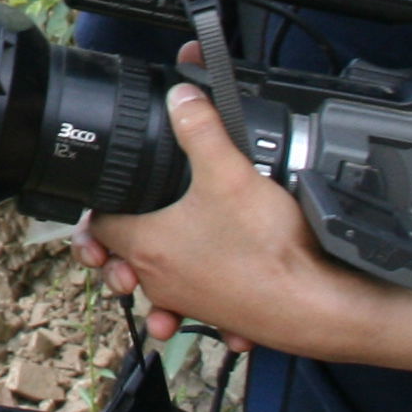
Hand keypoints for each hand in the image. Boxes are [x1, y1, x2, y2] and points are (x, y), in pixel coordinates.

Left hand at [69, 47, 361, 355]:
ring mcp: (188, 302)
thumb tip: (182, 97)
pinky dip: (198, 302)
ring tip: (168, 256)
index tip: (109, 196)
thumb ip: (201, 128)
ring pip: (154, 291)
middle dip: (118, 246)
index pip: (98, 228)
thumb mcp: (230, 172)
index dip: (100, 207)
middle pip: (120, 263)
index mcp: (148, 246)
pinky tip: (215, 281)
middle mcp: (160, 281)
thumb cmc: (266, 249)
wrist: (313, 304)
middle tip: (131, 226)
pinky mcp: (220, 314)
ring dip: (153, 278)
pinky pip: (196, 311)